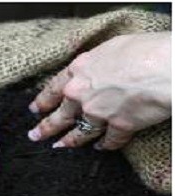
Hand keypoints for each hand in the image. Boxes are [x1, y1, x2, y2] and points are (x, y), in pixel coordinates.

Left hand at [28, 32, 170, 149]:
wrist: (166, 66)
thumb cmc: (144, 49)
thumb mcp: (112, 48)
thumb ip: (96, 63)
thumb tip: (95, 68)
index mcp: (79, 70)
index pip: (53, 89)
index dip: (43, 101)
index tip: (35, 109)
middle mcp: (82, 94)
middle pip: (60, 115)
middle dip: (45, 128)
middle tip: (34, 136)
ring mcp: (98, 113)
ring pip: (80, 132)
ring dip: (69, 141)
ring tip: (59, 146)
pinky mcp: (119, 126)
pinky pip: (109, 140)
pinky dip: (105, 145)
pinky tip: (100, 148)